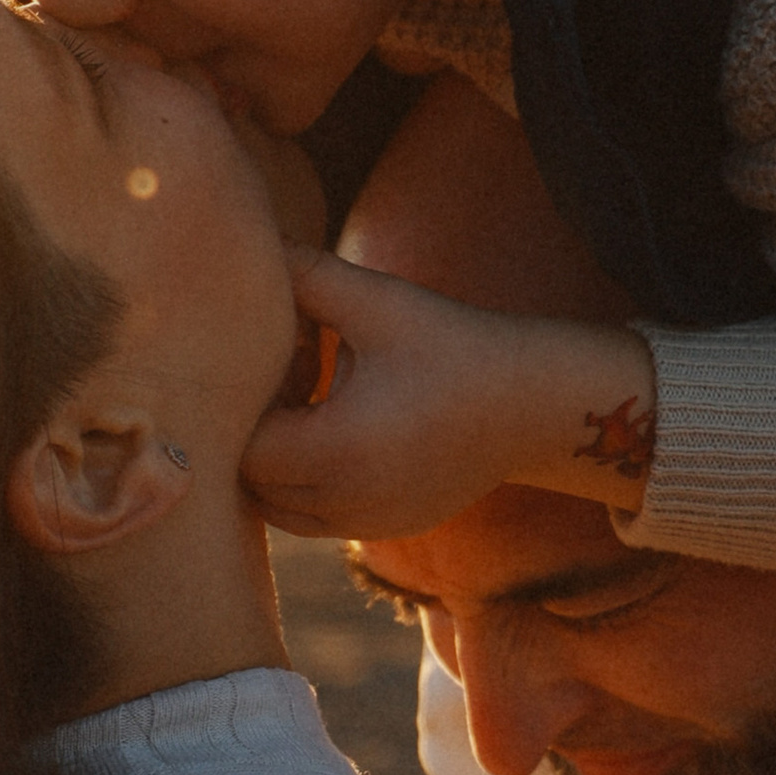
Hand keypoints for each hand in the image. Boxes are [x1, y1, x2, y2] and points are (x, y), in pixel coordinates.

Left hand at [241, 253, 655, 540]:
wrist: (532, 403)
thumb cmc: (452, 344)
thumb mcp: (378, 303)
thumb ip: (306, 275)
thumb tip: (250, 245)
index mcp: (336, 449)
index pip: (243, 447)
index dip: (248, 404)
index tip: (289, 362)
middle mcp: (347, 501)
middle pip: (252, 484)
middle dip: (258, 436)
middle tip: (298, 382)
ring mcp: (367, 523)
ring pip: (279, 509)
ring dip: (280, 467)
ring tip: (319, 411)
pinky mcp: (386, 529)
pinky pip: (318, 520)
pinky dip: (311, 486)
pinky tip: (348, 434)